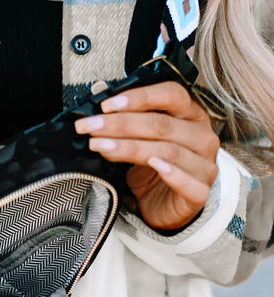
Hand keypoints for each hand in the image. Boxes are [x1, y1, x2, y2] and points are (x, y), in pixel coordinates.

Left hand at [74, 81, 219, 230]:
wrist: (165, 207)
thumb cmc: (153, 170)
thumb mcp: (136, 139)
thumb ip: (123, 115)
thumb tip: (99, 90)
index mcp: (190, 115)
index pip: (171, 95)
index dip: (139, 97)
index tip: (107, 105)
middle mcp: (201, 137)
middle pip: (162, 124)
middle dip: (121, 124)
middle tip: (92, 127)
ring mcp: (204, 165)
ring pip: (169, 151)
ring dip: (130, 147)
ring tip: (102, 147)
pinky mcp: (201, 192)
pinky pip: (189, 182)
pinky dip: (172, 174)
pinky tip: (154, 165)